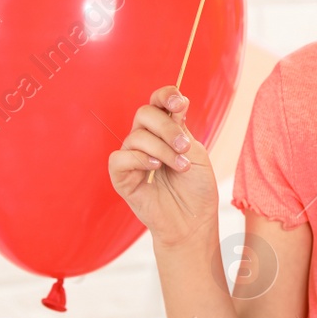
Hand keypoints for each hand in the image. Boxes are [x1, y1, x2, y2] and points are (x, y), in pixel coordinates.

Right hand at [109, 86, 218, 247]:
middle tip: (185, 147)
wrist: (193, 221)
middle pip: (144, 113)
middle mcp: (146, 140)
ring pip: (136, 136)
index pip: (157, 102)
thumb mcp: (195, 153)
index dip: (165, 96)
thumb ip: (183, 128)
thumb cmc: (196, 188)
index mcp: (165, 130)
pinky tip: (155, 168)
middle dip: (167, 127)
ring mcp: (132, 157)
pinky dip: (139, 159)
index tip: (180, 104)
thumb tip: (179, 101)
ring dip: (162, 149)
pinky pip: (120, 158)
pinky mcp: (121, 177)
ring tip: (180, 166)